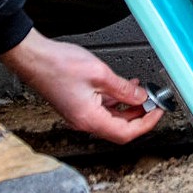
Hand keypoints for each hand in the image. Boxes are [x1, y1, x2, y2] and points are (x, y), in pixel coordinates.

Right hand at [0, 30, 162, 143]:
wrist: (33, 58)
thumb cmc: (58, 65)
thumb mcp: (100, 74)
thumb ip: (124, 89)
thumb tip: (141, 97)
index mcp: (90, 119)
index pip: (125, 133)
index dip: (146, 124)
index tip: (158, 112)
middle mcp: (83, 121)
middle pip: (119, 128)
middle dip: (140, 115)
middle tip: (154, 101)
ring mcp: (79, 114)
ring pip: (111, 117)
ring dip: (129, 106)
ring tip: (143, 91)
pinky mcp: (76, 105)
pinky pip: (102, 108)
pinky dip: (116, 100)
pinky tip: (125, 87)